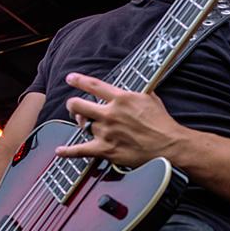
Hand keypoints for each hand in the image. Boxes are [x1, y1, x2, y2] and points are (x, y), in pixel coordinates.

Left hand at [57, 73, 185, 166]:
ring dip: (82, 124)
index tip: (71, 78)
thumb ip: (135, 92)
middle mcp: (110, 113)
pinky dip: (68, 151)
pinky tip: (60, 151)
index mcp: (121, 98)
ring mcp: (106, 132)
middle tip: (73, 105)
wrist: (169, 145)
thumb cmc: (162, 123)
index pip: (93, 86)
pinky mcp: (105, 149)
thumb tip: (129, 88)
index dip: (78, 80)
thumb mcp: (150, 98)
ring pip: (82, 126)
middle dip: (73, 104)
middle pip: (78, 105)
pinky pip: (81, 150)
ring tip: (82, 123)